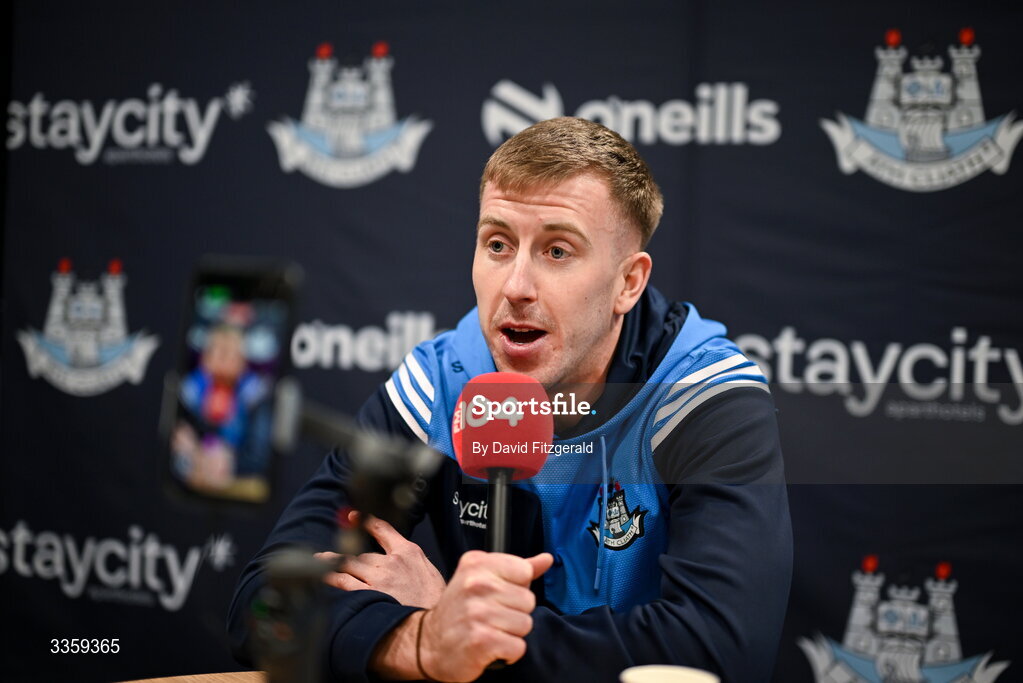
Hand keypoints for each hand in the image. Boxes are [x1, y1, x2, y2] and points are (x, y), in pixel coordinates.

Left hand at [314, 512, 444, 608]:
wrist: (435, 622)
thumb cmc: (436, 601)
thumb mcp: (431, 572)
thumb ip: (415, 562)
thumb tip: (405, 560)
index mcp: (409, 552)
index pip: (384, 529)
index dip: (366, 521)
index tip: (354, 516)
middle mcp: (392, 561)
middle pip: (364, 553)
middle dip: (351, 556)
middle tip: (336, 556)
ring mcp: (380, 578)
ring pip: (351, 564)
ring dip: (333, 561)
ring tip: (320, 559)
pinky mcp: (370, 594)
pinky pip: (345, 582)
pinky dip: (332, 576)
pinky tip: (322, 575)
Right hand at [416, 550, 552, 681]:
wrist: (430, 643)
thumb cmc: (460, 610)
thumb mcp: (484, 579)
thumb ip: (518, 569)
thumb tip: (546, 559)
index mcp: (477, 564)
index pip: (524, 571)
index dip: (517, 587)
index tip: (499, 595)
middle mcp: (475, 584)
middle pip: (528, 600)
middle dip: (516, 613)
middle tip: (492, 617)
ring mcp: (477, 613)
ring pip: (526, 625)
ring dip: (512, 634)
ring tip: (491, 631)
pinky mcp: (481, 640)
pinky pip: (518, 647)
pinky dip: (508, 653)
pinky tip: (491, 647)